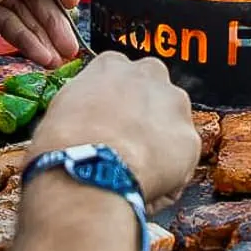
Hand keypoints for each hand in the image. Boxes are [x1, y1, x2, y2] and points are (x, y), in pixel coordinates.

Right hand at [31, 53, 198, 207]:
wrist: (85, 171)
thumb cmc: (63, 145)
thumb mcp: (60, 109)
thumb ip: (83, 103)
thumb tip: (84, 119)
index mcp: (112, 64)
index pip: (122, 75)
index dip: (117, 102)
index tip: (111, 119)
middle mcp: (148, 74)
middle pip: (155, 92)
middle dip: (147, 115)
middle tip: (127, 144)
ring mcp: (174, 104)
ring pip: (172, 124)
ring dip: (160, 143)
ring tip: (135, 170)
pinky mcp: (190, 138)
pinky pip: (182, 159)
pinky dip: (171, 174)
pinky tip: (145, 185)